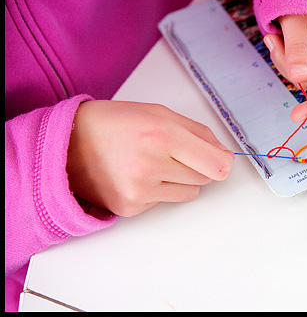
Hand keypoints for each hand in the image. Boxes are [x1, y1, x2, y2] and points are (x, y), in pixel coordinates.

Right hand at [66, 100, 233, 216]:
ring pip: (189, 193)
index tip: (220, 158)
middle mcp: (151, 166)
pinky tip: (136, 175)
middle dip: (197, 165)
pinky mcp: (129, 208)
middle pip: (205, 178)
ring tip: (153, 164)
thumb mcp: (160, 113)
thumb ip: (199, 133)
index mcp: (162, 135)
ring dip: (179, 180)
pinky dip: (158, 191)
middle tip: (173, 152)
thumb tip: (225, 155)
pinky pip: (164, 202)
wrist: (68, 144)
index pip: (217, 165)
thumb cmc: (115, 123)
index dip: (223, 162)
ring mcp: (138, 191)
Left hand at [263, 14, 306, 121]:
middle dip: (290, 66)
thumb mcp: (300, 15)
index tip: (298, 115)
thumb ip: (298, 45)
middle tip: (272, 40)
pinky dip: (285, 59)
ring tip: (276, 36)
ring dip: (284, 62)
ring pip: (303, 78)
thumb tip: (298, 78)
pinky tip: (280, 41)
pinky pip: (297, 70)